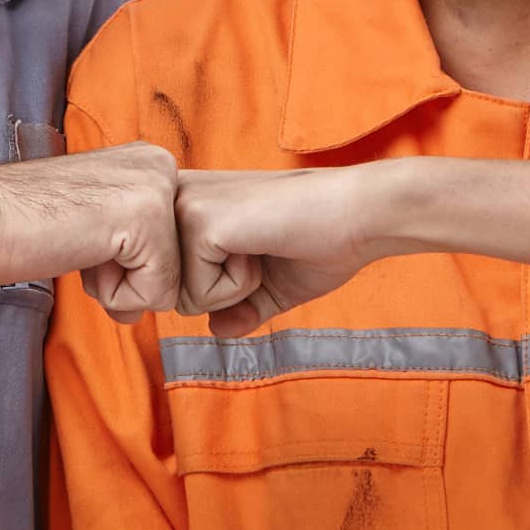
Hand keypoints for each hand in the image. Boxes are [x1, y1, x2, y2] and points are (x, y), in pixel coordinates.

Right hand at [0, 143, 184, 310]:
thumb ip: (134, 245)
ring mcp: (156, 188)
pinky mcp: (146, 218)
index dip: (125, 266)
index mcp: (150, 164)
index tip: (81, 237)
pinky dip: (114, 295)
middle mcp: (162, 166)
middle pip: (179, 268)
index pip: (174, 250)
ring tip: (77, 247)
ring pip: (171, 285)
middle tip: (77, 244)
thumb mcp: (94, 221)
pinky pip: (157, 295)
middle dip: (127, 278)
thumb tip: (164, 295)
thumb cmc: (17, 223)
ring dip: (118, 287)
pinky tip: (79, 254)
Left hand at [168, 164, 406, 339]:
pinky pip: (199, 297)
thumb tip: (215, 330)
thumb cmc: (321, 241)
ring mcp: (183, 207)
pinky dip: (239, 287)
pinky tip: (262, 246)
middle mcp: (176, 199)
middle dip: (223, 293)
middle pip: (170, 293)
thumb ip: (237, 308)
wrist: (359, 215)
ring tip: (263, 246)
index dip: (222, 288)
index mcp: (190, 204)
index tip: (262, 251)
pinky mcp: (198, 222)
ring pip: (180, 299)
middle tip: (264, 250)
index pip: (175, 280)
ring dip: (233, 290)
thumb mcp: (270, 283)